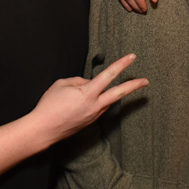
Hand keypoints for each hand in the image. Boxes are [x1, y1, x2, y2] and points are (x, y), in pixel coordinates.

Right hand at [32, 54, 147, 144]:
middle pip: (120, 93)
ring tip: (83, 93)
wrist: (42, 130)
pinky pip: (98, 108)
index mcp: (88, 93)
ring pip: (107, 100)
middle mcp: (95, 106)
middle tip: (145, 81)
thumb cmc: (49, 106)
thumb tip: (89, 84)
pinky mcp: (90, 122)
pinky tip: (83, 102)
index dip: (121, 64)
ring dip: (106, 94)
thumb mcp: (61, 84)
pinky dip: (96, 101)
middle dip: (134, 86)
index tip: (132, 57)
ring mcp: (94, 116)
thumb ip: (79, 81)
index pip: (109, 75)